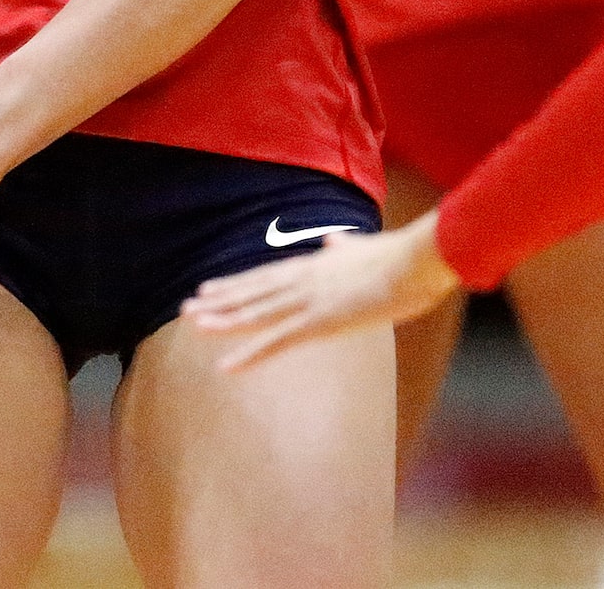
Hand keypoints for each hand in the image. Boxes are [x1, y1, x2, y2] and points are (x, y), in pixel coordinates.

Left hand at [181, 211, 460, 369]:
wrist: (417, 259)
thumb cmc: (402, 256)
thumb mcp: (366, 247)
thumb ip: (343, 245)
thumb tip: (333, 237)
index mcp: (314, 265)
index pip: (265, 276)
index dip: (236, 284)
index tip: (209, 287)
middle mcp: (303, 281)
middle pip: (252, 292)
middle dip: (219, 301)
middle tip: (187, 306)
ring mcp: (308, 301)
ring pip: (255, 313)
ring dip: (223, 320)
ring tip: (192, 323)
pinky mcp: (320, 322)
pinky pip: (275, 342)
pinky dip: (248, 355)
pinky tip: (225, 366)